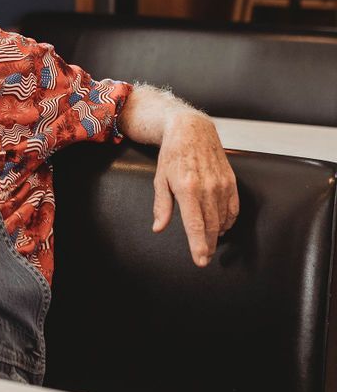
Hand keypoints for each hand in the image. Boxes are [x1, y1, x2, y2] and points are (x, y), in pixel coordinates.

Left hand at [153, 109, 238, 266]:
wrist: (193, 130)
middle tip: (204, 257)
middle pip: (211, 227)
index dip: (199, 246)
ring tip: (209, 243)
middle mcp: (207, 188)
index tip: (200, 261)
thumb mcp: (160, 179)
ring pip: (223, 220)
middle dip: (208, 246)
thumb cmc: (173, 155)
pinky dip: (228, 221)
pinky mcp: (231, 181)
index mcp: (187, 188)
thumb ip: (161, 206)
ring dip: (217, 234)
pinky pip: (233, 208)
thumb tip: (158, 227)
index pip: (195, 225)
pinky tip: (221, 226)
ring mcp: (221, 184)